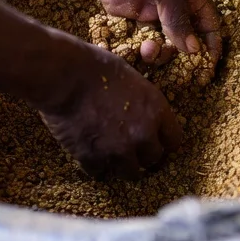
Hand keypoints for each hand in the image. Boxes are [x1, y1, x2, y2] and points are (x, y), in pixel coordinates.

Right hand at [38, 39, 182, 178]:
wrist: (66, 76)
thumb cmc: (97, 67)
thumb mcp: (133, 79)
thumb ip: (142, 103)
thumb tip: (142, 113)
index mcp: (156, 111)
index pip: (173, 140)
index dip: (163, 142)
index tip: (155, 143)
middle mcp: (142, 134)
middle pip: (152, 159)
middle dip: (142, 155)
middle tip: (129, 149)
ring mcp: (118, 150)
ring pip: (129, 173)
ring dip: (121, 165)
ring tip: (110, 155)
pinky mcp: (93, 158)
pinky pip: (99, 172)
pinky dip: (94, 164)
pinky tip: (88, 153)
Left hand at [76, 0, 222, 63]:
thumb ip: (177, 16)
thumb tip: (193, 51)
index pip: (205, 25)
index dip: (208, 47)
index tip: (207, 71)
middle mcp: (166, 0)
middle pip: (176, 38)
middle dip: (174, 53)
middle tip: (167, 57)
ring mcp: (141, 3)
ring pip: (149, 38)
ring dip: (150, 50)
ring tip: (147, 51)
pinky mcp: (116, 3)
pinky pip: (121, 30)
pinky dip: (121, 42)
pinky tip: (120, 51)